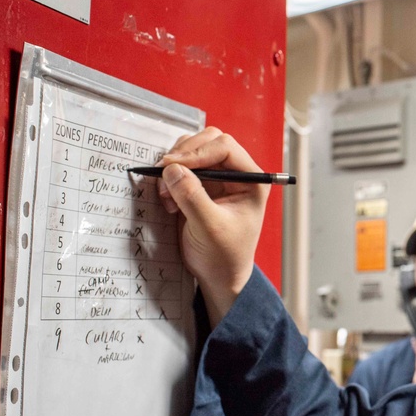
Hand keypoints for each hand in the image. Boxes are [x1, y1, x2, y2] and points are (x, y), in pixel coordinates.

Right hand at [156, 127, 267, 325]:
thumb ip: (192, 197)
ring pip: (191, 149)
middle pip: (208, 141)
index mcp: (252, 180)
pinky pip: (180, 166)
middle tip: (164, 174)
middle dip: (184, 155)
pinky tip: (168, 201)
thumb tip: (172, 169)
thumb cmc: (223, 255)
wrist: (218, 274)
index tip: (173, 165)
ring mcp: (217, 178)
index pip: (225, 147)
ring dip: (174, 166)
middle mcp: (236, 174)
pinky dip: (169, 177)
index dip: (198, 152)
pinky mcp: (199, 184)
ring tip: (167, 195)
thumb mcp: (209, 227)